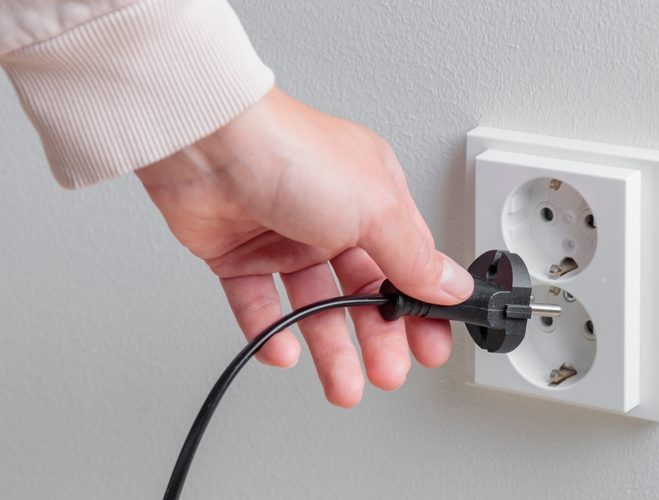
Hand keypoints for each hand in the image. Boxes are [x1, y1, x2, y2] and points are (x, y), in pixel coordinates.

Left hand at [134, 87, 473, 406]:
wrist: (207, 145)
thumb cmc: (291, 152)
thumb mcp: (376, 208)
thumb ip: (414, 256)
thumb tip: (451, 286)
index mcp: (373, 196)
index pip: (408, 263)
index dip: (421, 308)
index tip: (430, 347)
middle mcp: (330, 215)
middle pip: (362, 292)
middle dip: (378, 338)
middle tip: (387, 372)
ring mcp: (283, 235)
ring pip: (314, 305)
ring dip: (329, 348)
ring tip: (344, 385)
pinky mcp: (238, 253)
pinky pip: (259, 304)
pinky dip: (271, 332)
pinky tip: (284, 350)